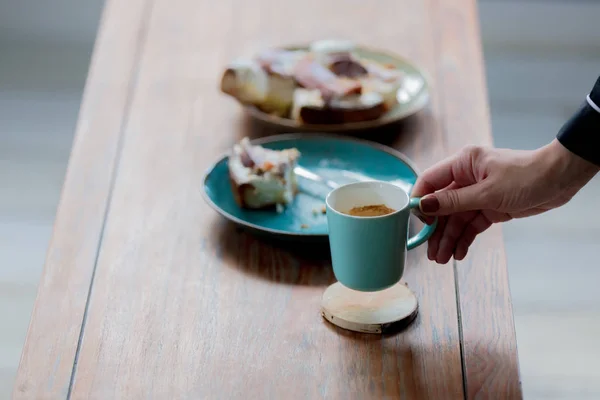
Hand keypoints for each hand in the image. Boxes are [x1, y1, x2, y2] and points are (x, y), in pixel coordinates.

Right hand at [411, 139, 598, 263]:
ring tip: (442, 259)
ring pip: (455, 219)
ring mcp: (477, 193)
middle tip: (431, 252)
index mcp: (462, 164)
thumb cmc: (526, 177)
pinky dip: (464, 238)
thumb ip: (454, 201)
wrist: (560, 180)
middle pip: (442, 206)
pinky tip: (458, 253)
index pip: (429, 181)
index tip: (417, 222)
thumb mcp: (487, 193)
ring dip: (449, 239)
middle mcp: (466, 178)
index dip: (420, 201)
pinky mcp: (489, 207)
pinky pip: (470, 224)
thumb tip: (424, 205)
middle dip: (436, 230)